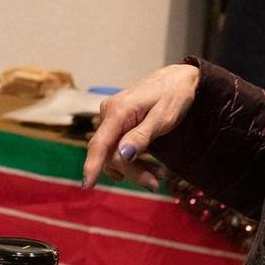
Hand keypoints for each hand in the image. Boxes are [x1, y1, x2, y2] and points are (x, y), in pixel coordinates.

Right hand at [82, 62, 200, 187]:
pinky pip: (116, 145)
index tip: (88, 185)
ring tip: (157, 176)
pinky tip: (145, 166)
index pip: (100, 143)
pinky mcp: (116, 121)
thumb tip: (122, 155)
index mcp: (118, 110)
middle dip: (130, 171)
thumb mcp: (163, 118)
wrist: (177, 79)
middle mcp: (109, 112)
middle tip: (155, 184)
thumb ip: (142, 136)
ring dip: (132, 167)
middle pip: (110, 151)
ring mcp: (111, 116)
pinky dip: (129, 159)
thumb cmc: (174, 96)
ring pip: (113, 151)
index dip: (92, 165)